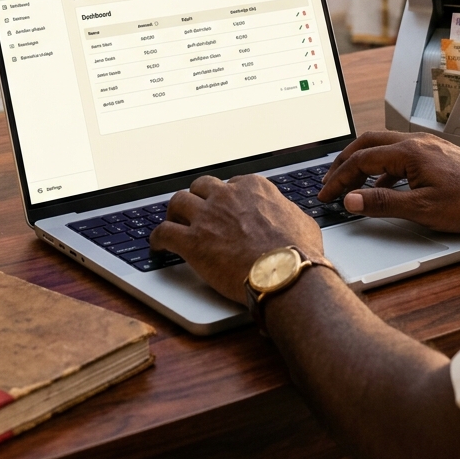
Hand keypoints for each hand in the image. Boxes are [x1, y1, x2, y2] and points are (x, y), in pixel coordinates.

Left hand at [148, 174, 323, 303]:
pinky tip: (157, 244)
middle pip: (201, 187)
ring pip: (178, 202)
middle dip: (197, 198)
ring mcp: (207, 216)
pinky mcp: (192, 241)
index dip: (226, 197)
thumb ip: (288, 213)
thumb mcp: (302, 221)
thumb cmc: (297, 252)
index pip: (231, 184)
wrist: (284, 274)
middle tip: (196, 210)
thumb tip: (290, 217)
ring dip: (174, 212)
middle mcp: (226, 196)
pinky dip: (157, 237)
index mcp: (253, 187)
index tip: (224, 207)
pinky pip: (164, 232)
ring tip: (173, 222)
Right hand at [318, 130, 459, 232]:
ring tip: (351, 184)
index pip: (361, 160)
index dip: (339, 178)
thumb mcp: (422, 209)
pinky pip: (399, 153)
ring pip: (384, 146)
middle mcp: (416, 142)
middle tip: (330, 181)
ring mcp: (427, 145)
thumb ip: (382, 204)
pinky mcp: (436, 153)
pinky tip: (385, 188)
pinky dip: (383, 168)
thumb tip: (351, 200)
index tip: (327, 194)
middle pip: (367, 143)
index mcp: (408, 151)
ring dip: (363, 162)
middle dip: (344, 162)